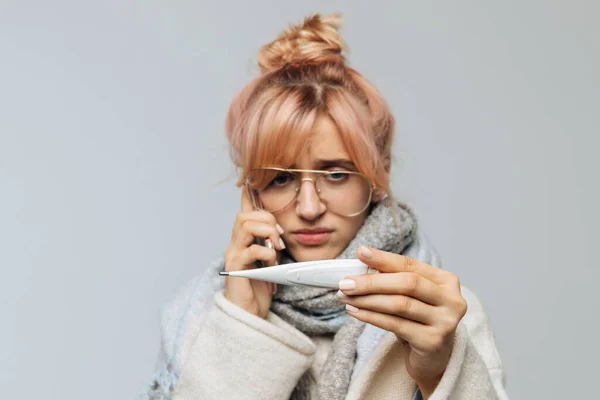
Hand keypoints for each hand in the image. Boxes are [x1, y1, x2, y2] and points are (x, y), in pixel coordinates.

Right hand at [223, 188, 285, 318]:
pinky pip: (250, 250)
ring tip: (276, 248)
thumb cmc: (260, 290)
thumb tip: (281, 233)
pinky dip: (266, 253)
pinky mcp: (236, 269)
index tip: (250, 182)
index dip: (247, 197)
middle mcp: (235, 245)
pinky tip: (272, 264)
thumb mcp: (271, 263)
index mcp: (244, 242)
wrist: (250, 315)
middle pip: (244, 216)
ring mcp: (233, 256)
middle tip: (279, 238)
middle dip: (266, 219)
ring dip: (266, 232)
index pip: (243, 213)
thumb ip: (272, 246)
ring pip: (244, 226)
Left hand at [337, 246, 467, 396]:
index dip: (384, 258)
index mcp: (447, 280)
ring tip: (345, 296)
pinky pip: (395, 325)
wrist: (434, 358)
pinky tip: (354, 311)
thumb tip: (361, 262)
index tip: (360, 252)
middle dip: (372, 282)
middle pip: (407, 283)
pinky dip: (371, 317)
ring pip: (400, 304)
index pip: (411, 265)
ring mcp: (445, 322)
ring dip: (367, 300)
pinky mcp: (432, 341)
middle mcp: (452, 299)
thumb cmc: (419, 320)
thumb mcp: (412, 296)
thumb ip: (394, 279)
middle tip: (345, 282)